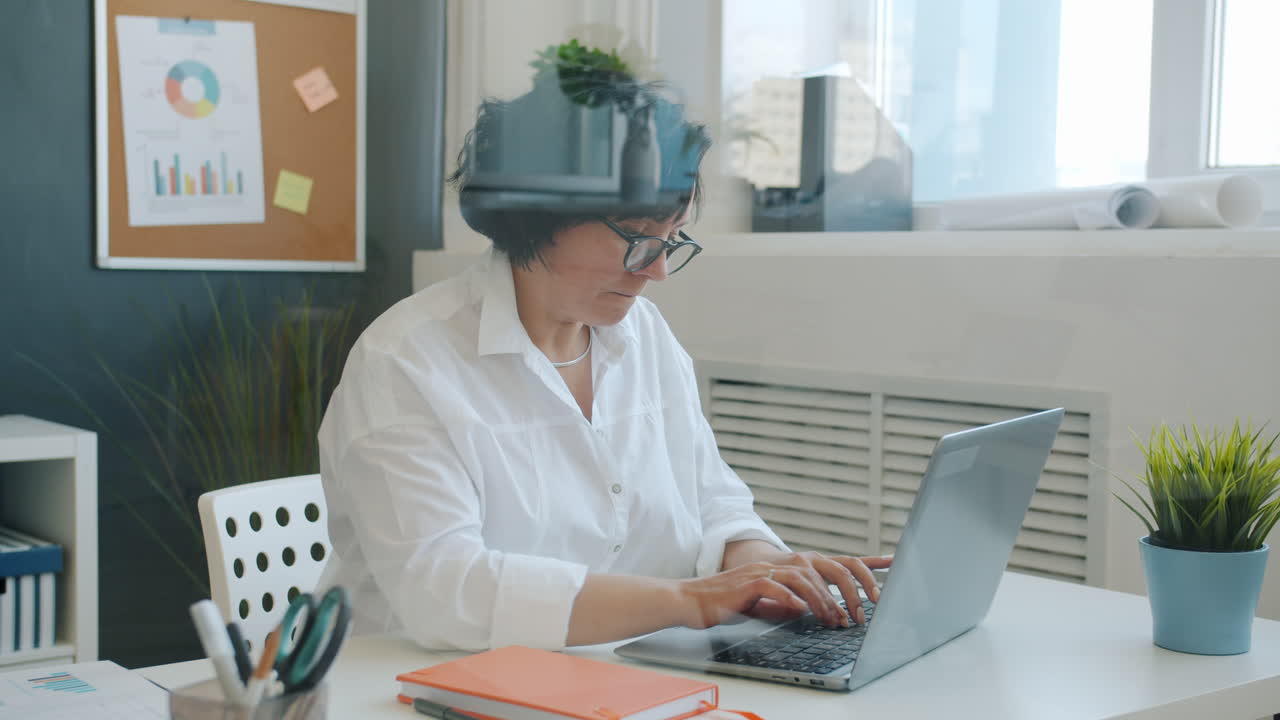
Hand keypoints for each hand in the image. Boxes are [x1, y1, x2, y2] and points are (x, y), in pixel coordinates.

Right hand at [676, 554, 891, 629]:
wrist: (693, 600)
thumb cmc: (729, 602)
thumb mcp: (768, 602)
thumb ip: (792, 602)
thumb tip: (812, 610)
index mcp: (791, 565)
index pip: (836, 560)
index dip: (866, 561)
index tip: (894, 562)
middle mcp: (783, 561)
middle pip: (829, 565)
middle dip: (851, 589)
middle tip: (863, 612)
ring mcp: (768, 568)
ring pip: (808, 577)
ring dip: (826, 602)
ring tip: (836, 621)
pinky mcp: (753, 581)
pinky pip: (781, 588)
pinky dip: (796, 599)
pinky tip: (804, 612)